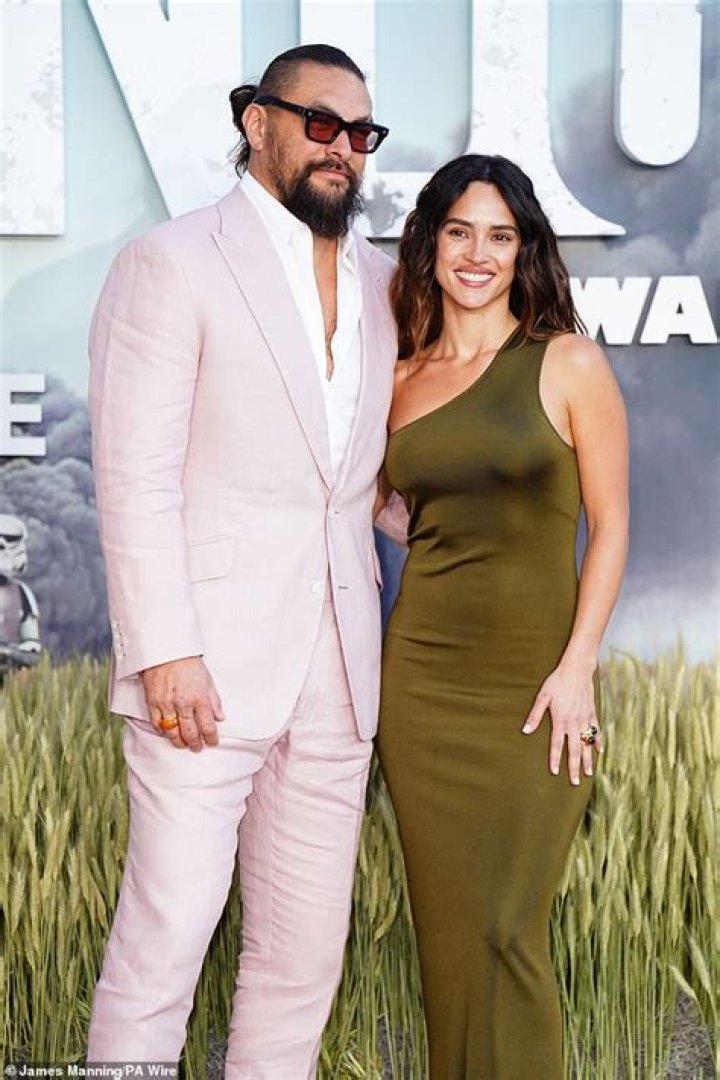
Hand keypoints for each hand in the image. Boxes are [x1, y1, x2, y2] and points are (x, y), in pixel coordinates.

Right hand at [141, 656, 224, 751]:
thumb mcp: (208, 680)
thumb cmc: (188, 663)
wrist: (166, 650)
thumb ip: (214, 700)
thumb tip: (220, 717)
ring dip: (179, 742)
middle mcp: (183, 704)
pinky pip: (157, 724)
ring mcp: (167, 704)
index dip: (212, 738)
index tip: (213, 742)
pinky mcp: (153, 702)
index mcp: (200, 698)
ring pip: (172, 732)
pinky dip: (162, 731)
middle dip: (195, 744)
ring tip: (183, 745)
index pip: (208, 726)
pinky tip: (168, 734)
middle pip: (190, 733)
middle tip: (198, 748)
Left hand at [521, 662, 602, 784]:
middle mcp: (574, 722)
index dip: (556, 759)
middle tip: (576, 782)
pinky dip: (597, 741)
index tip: (555, 772)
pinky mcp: (592, 713)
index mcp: (560, 720)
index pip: (557, 744)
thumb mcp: (542, 696)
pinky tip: (599, 751)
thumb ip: (535, 715)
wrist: (577, 669)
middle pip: (574, 749)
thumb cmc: (557, 682)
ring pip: (587, 743)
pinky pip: (596, 731)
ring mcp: (585, 719)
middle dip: (574, 766)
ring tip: (589, 773)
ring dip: (588, 759)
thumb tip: (525, 731)